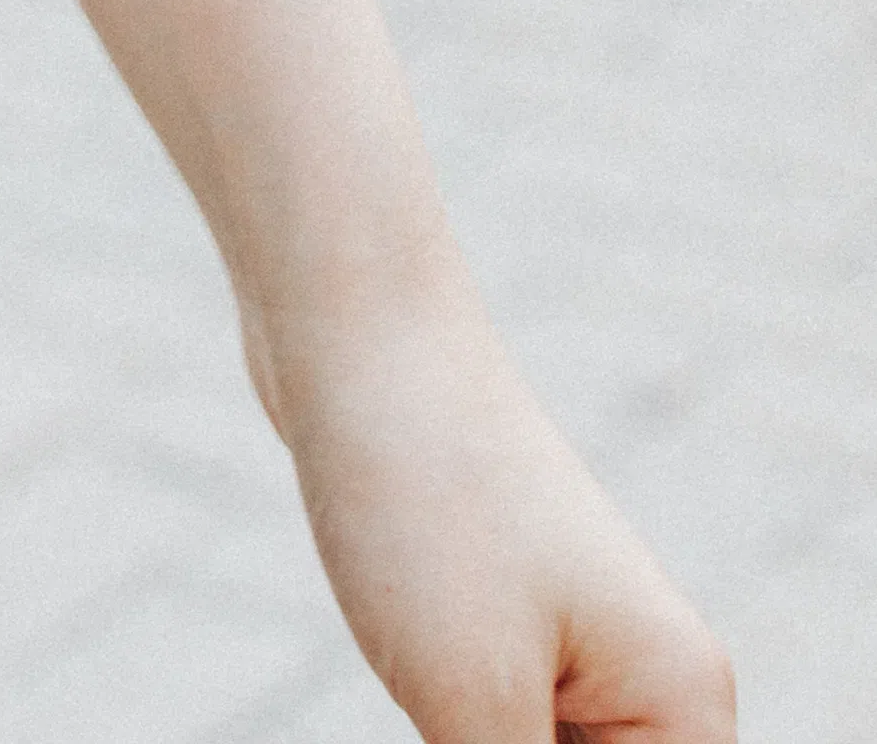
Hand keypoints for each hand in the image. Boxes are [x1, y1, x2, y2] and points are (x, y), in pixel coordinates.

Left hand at [277, 279, 732, 739]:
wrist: (346, 326)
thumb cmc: (423, 498)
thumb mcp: (470, 708)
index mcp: (684, 716)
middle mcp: (650, 691)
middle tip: (440, 721)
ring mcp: (570, 659)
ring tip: (425, 693)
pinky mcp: (491, 635)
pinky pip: (488, 743)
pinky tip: (417, 703)